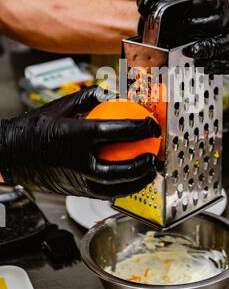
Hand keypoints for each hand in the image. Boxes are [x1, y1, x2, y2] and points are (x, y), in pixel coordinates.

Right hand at [0, 86, 159, 198]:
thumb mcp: (62, 105)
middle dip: (141, 165)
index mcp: (73, 136)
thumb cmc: (36, 128)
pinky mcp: (74, 191)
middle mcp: (75, 161)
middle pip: (117, 169)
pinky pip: (103, 193)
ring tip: (149, 173)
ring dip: (135, 183)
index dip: (137, 128)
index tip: (150, 125)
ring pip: (112, 189)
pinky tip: (130, 181)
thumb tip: (115, 94)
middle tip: (154, 156)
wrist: (12, 153)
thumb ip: (91, 97)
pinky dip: (120, 189)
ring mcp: (74, 180)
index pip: (114, 131)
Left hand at [137, 0, 228, 74]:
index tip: (181, 15)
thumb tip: (144, 5)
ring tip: (191, 53)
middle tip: (179, 34)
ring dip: (208, 49)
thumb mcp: (163, 1)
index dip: (196, 7)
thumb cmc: (175, 14)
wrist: (174, 27)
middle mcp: (225, 15)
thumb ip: (151, 0)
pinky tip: (204, 67)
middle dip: (197, 29)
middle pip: (218, 21)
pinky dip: (221, 66)